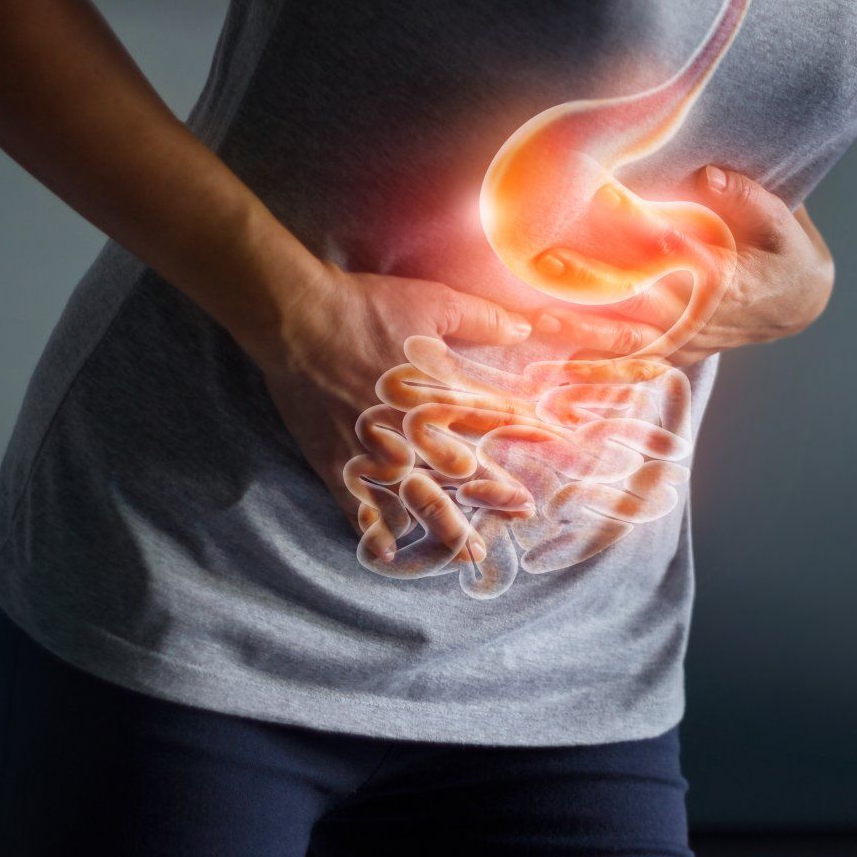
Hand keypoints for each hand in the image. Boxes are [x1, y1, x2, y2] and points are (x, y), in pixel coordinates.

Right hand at [240, 262, 534, 562]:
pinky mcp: (338, 462)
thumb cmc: (364, 306)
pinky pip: (359, 507)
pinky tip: (391, 554)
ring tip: (472, 553)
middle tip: (523, 514)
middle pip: (466, 473)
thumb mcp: (433, 301)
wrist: (298, 319)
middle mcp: (414, 432)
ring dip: (449, 529)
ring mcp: (375, 452)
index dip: (530, 432)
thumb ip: (482, 318)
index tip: (558, 445)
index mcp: (440, 394)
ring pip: (420, 501)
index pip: (497, 419)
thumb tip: (525, 327)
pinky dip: (374, 532)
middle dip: (498, 495)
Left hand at [531, 165, 835, 365]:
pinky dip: (600, 371)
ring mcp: (688, 340)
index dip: (637, 230)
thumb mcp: (781, 219)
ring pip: (629, 340)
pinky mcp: (679, 353)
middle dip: (590, 282)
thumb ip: (746, 195)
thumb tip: (708, 173)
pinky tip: (559, 370)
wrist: (798, 301)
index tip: (600, 203)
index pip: (675, 253)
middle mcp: (702, 316)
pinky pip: (634, 366)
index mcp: (727, 278)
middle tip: (546, 262)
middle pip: (638, 299)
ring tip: (537, 320)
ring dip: (582, 332)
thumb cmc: (785, 251)